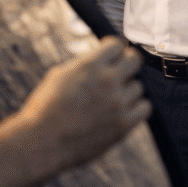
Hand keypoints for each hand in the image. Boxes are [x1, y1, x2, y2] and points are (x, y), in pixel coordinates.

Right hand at [18, 36, 150, 171]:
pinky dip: (136, 107)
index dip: (114, 48)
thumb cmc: (45, 108)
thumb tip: (101, 58)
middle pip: (134, 60)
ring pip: (138, 86)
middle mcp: (107, 81)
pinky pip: (145, 108)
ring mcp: (117, 103)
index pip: (117, 44)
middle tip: (119, 70)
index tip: (112, 53)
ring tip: (111, 97)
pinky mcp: (123, 124)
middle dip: (126, 62)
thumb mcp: (60, 74)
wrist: (42, 142)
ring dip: (127, 89)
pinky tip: (123, 109)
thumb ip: (85, 64)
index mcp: (90, 65)